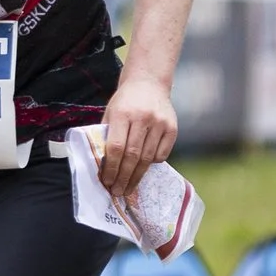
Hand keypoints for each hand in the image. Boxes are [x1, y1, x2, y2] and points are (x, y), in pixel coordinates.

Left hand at [97, 72, 176, 193]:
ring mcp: (159, 122)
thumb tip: (102, 166)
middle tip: (117, 192)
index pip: (116, 147)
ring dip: (137, 176)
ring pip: (147, 158)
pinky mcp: (172, 127)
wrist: (148, 82)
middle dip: (124, 177)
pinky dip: (152, 164)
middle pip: (132, 156)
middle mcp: (142, 118)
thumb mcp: (111, 112)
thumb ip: (107, 135)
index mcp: (122, 113)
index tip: (107, 182)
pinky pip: (162, 154)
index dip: (111, 168)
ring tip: (128, 188)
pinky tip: (143, 168)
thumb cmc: (125, 101)